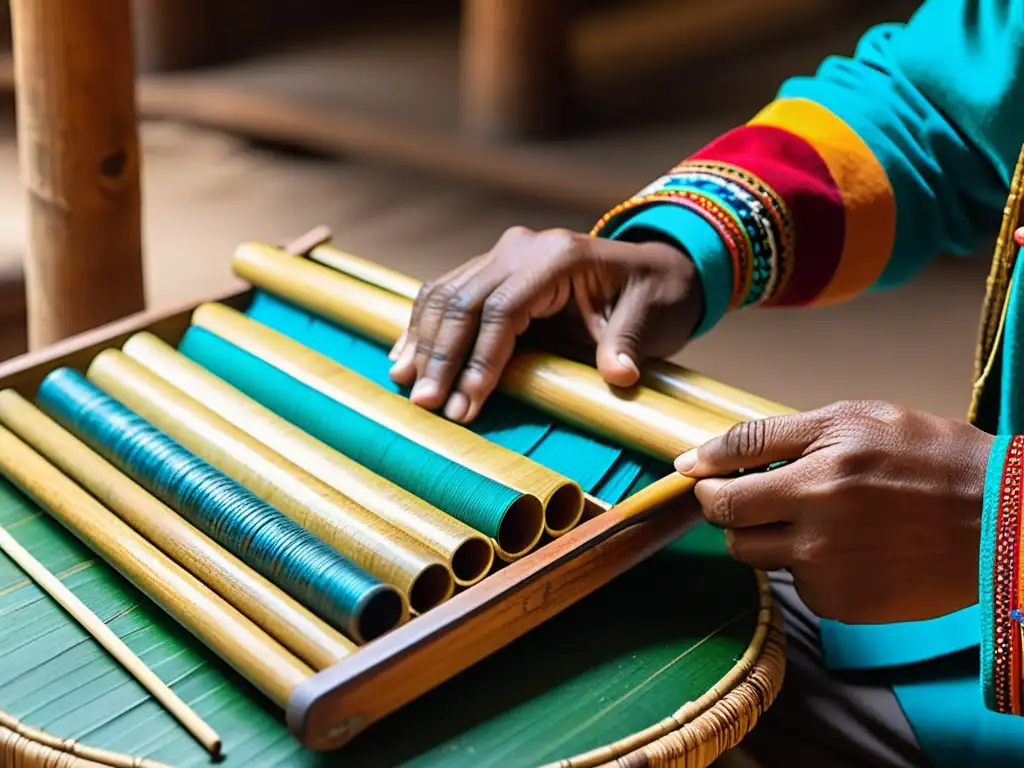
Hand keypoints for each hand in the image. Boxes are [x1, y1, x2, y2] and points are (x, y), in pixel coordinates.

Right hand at [388, 226, 703, 422]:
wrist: (656, 269)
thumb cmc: (656, 296)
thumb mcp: (653, 318)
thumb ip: (629, 343)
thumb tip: (618, 375)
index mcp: (558, 257)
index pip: (502, 310)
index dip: (479, 360)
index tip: (465, 406)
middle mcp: (522, 247)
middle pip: (463, 302)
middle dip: (442, 357)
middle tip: (426, 405)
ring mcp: (504, 254)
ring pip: (446, 295)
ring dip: (423, 342)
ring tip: (405, 386)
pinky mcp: (494, 269)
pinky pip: (447, 293)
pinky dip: (423, 327)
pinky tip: (404, 357)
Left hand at [674, 400, 993, 624]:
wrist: (1000, 517)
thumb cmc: (926, 455)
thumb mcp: (851, 419)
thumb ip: (768, 436)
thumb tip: (696, 458)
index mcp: (815, 478)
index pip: (721, 490)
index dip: (704, 480)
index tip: (699, 474)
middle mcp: (816, 532)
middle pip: (727, 529)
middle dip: (726, 507)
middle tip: (752, 491)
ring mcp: (830, 574)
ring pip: (757, 558)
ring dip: (765, 535)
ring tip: (809, 514)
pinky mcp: (844, 606)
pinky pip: (796, 585)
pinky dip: (805, 564)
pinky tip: (843, 544)